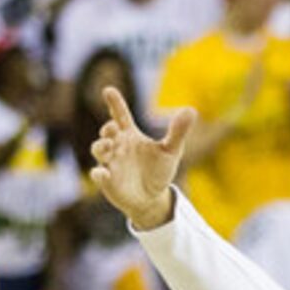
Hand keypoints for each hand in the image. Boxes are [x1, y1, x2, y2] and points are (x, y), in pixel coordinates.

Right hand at [86, 86, 190, 232]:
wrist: (153, 198)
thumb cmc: (159, 171)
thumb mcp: (171, 151)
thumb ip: (178, 131)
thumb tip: (191, 110)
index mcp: (130, 135)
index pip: (120, 115)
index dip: (115, 103)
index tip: (109, 91)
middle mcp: (117, 146)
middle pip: (107, 132)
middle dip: (108, 128)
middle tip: (114, 128)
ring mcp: (111, 163)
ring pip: (99, 150)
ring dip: (100, 146)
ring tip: (108, 145)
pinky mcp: (108, 181)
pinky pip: (99, 175)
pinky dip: (99, 174)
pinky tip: (103, 173)